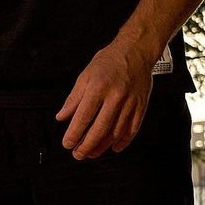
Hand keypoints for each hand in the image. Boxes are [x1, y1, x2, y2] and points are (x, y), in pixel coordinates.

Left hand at [56, 38, 157, 158]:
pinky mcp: (141, 106)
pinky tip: (114, 147)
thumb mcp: (85, 75)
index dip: (74, 133)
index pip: (83, 116)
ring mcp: (130, 102)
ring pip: (116, 132)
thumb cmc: (109, 61)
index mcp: (98, 87)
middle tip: (78, 154)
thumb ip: (74, 98)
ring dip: (103, 146)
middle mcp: (115, 96)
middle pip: (100, 128)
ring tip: (92, 153)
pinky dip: (123, 141)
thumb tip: (62, 116)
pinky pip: (132, 129)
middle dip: (87, 145)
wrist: (136, 51)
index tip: (67, 144)